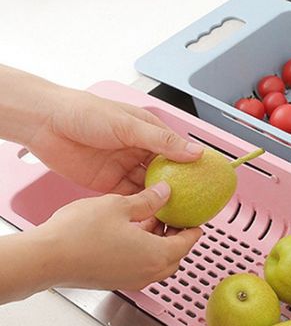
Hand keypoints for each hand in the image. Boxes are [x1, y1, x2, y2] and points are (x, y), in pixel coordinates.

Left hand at [24, 87, 202, 194]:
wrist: (45, 124)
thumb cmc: (84, 112)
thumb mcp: (130, 125)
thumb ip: (162, 141)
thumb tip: (194, 151)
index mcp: (148, 131)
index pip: (177, 150)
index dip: (192, 164)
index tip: (208, 179)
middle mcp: (139, 150)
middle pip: (166, 172)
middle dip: (179, 186)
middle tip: (195, 202)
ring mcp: (124, 167)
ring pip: (150, 187)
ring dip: (161, 198)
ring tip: (177, 211)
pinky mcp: (109, 183)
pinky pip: (131, 197)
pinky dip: (141, 205)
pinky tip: (152, 213)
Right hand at [37, 182, 201, 290]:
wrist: (45, 258)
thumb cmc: (79, 234)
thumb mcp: (120, 205)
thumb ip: (148, 199)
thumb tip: (164, 193)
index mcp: (157, 254)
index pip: (188, 241)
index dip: (193, 226)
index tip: (194, 216)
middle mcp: (148, 273)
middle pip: (176, 255)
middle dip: (176, 235)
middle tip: (172, 216)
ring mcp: (131, 280)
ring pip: (157, 262)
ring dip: (158, 243)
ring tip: (148, 220)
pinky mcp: (115, 281)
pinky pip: (140, 267)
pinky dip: (143, 252)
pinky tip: (128, 232)